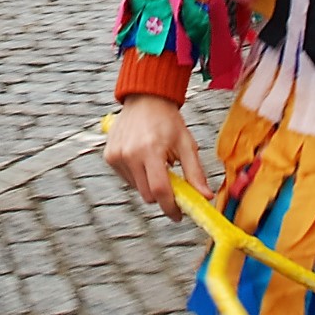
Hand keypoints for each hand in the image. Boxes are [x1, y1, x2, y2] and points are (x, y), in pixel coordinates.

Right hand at [105, 94, 208, 220]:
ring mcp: (116, 156)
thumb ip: (195, 173)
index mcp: (150, 150)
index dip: (170, 207)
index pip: (159, 190)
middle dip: (162, 195)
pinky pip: (127, 180)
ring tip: (157, 164)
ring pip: (137, 189)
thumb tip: (205, 197)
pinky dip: (138, 176)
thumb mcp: (186, 144)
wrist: (145, 99)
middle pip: (148, 195)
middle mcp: (130, 154)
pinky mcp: (109, 156)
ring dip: (149, 184)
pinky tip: (143, 160)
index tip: (178, 214)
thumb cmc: (167, 120)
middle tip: (172, 183)